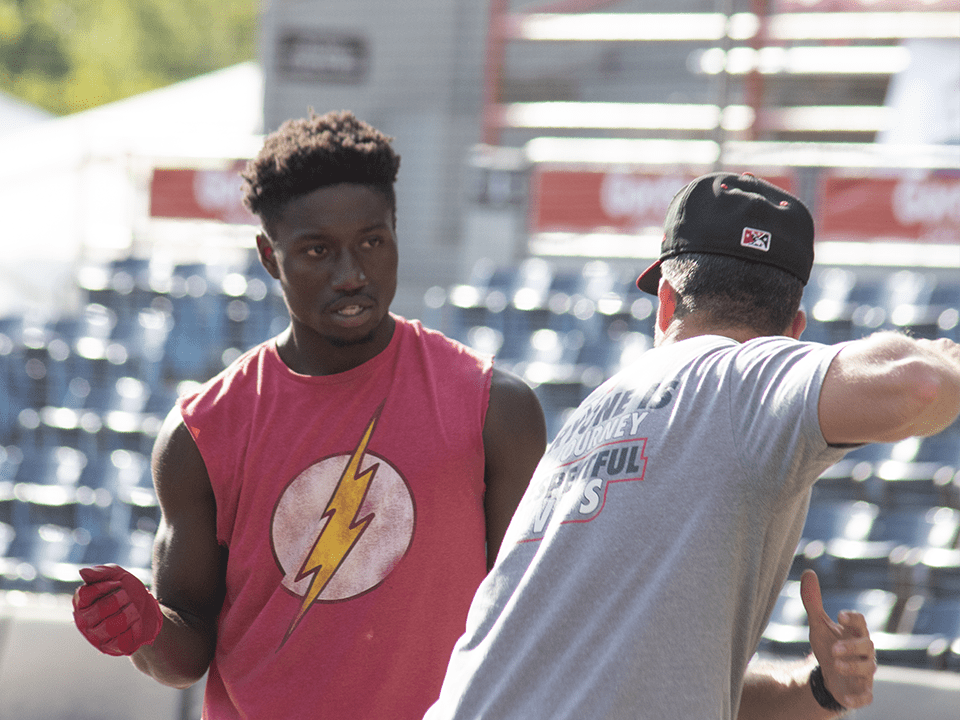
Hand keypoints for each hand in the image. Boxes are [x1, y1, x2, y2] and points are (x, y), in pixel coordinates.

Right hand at [73, 564, 162, 655]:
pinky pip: (122, 640)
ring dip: (129, 613)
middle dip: (120, 599)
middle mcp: (84, 622)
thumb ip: (100, 572)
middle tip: (126, 596)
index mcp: (82, 604)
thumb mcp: (118, 575)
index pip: (85, 594)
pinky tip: (135, 623)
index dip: (105, 586)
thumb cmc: (128, 591)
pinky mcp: (110, 648)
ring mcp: (96, 637)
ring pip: (112, 626)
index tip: (118, 583)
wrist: (148, 610)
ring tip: (132, 609)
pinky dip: (134, 628)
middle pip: (101, 609)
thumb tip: (82, 572)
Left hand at [800, 569, 875, 709]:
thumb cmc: (829, 644)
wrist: (830, 674)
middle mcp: (864, 652)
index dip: (853, 618)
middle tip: (833, 648)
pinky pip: (866, 696)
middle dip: (852, 646)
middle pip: (867, 646)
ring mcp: (864, 672)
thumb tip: (808, 572)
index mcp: (854, 633)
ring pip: (868, 669)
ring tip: (835, 664)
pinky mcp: (861, 691)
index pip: (861, 622)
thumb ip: (813, 601)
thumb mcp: (818, 624)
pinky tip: (848, 698)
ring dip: (853, 666)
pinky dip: (859, 698)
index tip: (840, 616)